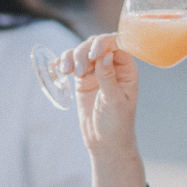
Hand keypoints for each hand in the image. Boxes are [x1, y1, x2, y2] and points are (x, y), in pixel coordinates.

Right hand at [59, 34, 140, 154]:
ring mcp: (96, 71)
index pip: (116, 45)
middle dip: (84, 52)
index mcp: (127, 69)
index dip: (103, 44)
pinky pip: (72, 64)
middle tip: (78, 71)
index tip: (93, 55)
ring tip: (67, 72)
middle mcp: (112, 66)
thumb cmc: (117, 124)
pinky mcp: (82, 79)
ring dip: (72, 57)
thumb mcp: (114, 101)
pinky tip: (59, 68)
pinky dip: (64, 63)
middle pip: (96, 44)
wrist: (105, 142)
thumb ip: (108, 78)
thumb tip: (105, 55)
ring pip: (82, 51)